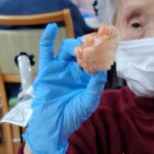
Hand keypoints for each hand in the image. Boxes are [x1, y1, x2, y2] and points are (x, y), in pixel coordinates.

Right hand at [23, 23, 106, 153]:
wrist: (53, 125)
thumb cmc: (72, 116)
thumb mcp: (89, 101)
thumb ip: (95, 85)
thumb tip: (103, 69)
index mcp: (87, 77)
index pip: (95, 59)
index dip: (100, 51)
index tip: (107, 43)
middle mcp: (74, 71)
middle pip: (81, 50)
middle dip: (87, 45)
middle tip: (92, 44)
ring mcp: (60, 69)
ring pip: (67, 49)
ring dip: (73, 45)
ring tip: (77, 50)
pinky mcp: (47, 71)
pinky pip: (47, 51)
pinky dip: (48, 38)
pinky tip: (52, 27)